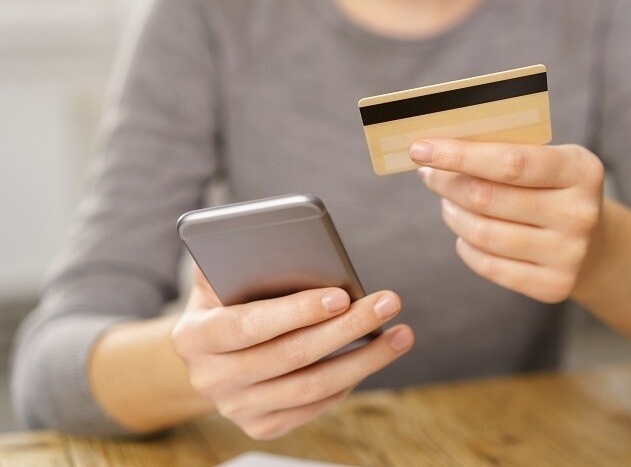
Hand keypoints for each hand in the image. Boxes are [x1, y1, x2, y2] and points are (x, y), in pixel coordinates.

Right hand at [171, 271, 413, 439]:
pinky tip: (375, 355)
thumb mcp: (220, 272)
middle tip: (387, 303)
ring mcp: (236, 408)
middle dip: (347, 328)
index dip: (296, 311)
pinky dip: (349, 380)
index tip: (341, 295)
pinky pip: (315, 406)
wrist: (209, 350)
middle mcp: (210, 378)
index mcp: (194, 335)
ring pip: (312, 387)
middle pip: (291, 357)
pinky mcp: (261, 426)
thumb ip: (242, 255)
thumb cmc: (226, 296)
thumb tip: (292, 240)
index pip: (248, 324)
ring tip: (401, 334)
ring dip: (364, 360)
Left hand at [411, 139, 604, 302]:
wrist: (597, 244)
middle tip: (429, 174)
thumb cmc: (554, 189)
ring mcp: (569, 254)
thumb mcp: (547, 158)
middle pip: (489, 198)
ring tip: (447, 204)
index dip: (459, 155)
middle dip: (447, 183)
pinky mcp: (554, 286)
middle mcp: (580, 213)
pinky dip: (466, 246)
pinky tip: (465, 233)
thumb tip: (436, 147)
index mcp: (580, 170)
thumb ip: (503, 150)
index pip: (509, 162)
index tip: (420, 149)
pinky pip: (489, 265)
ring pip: (483, 234)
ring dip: (453, 214)